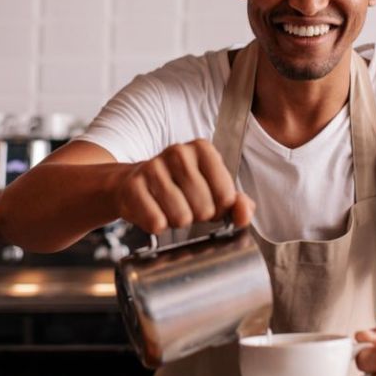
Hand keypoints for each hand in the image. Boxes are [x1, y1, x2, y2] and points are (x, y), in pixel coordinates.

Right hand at [113, 139, 253, 233]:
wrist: (131, 184)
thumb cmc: (177, 187)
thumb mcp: (211, 190)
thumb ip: (236, 203)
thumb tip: (244, 214)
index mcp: (202, 149)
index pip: (226, 196)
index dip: (219, 210)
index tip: (209, 204)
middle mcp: (178, 152)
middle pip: (204, 208)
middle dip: (196, 216)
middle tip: (185, 207)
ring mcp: (153, 167)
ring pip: (181, 217)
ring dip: (176, 222)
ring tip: (168, 209)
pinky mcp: (133, 186)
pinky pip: (156, 222)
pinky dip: (157, 225)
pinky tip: (152, 211)